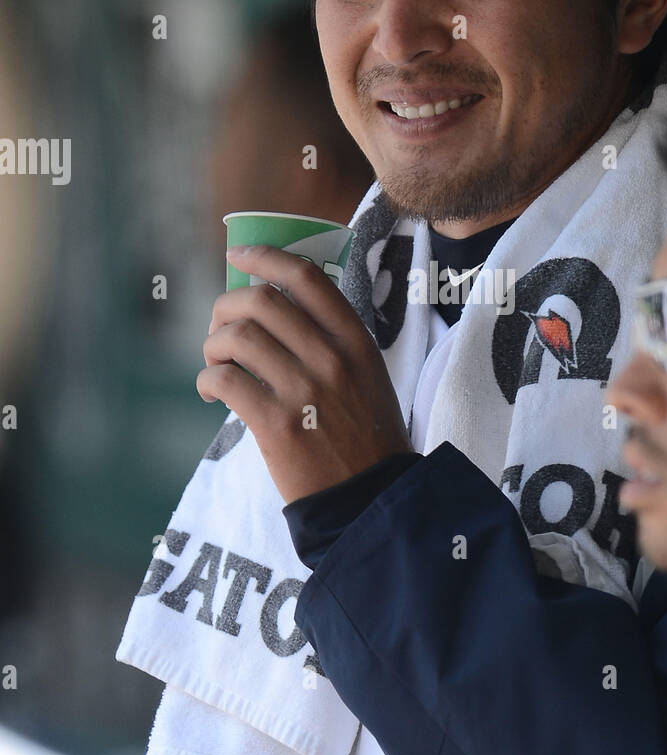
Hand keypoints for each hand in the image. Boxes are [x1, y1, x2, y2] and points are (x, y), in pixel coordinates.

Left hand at [196, 244, 413, 502]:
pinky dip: (207, 379)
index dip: (264, 258)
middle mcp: (331, 357)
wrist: (372, 498)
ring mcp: (304, 390)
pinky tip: (213, 390)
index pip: (305, 277)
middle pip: (260, 301)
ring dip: (212, 346)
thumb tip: (274, 308)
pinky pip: (225, 380)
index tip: (238, 257)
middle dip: (225, 307)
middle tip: (219, 327)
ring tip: (215, 364)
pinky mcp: (276, 424)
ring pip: (236, 338)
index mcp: (355, 339)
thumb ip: (332, 340)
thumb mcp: (368, 375)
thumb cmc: (367, 436)